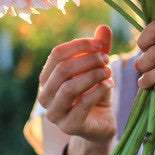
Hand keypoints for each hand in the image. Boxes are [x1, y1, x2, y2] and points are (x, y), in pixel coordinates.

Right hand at [37, 25, 115, 143]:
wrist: (100, 125)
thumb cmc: (95, 93)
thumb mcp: (97, 68)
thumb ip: (99, 49)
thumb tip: (104, 27)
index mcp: (47, 78)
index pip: (56, 54)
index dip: (79, 45)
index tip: (101, 45)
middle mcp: (44, 96)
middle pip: (62, 69)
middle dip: (88, 61)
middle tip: (106, 59)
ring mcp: (54, 113)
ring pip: (69, 87)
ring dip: (93, 75)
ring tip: (108, 71)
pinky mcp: (69, 127)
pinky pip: (82, 104)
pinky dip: (99, 90)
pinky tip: (109, 85)